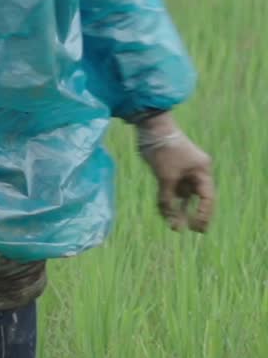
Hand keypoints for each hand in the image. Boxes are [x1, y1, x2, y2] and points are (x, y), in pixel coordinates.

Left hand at [137, 113, 214, 233]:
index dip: (204, 214)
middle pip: (196, 198)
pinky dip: (168, 200)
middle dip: (191, 214)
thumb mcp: (166, 177)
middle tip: (189, 230)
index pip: (207, 197)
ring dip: (177, 209)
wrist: (150, 127)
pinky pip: (172, 190)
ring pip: (182, 195)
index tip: (196, 227)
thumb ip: (168, 199)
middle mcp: (195, 171)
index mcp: (202, 170)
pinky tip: (164, 213)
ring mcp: (183, 170)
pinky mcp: (170, 170)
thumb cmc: (164, 150)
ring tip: (173, 227)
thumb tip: (171, 220)